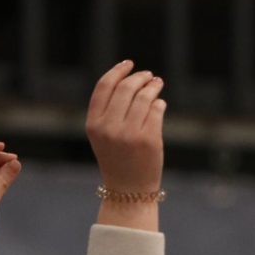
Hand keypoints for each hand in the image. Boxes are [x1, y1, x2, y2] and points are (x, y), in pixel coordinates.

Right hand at [86, 60, 165, 194]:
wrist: (128, 190)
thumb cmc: (117, 159)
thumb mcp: (104, 135)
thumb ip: (110, 109)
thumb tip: (133, 77)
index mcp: (94, 125)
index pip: (104, 86)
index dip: (118, 71)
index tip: (129, 64)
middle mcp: (109, 128)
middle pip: (126, 87)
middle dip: (140, 77)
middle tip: (149, 76)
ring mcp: (129, 134)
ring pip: (145, 96)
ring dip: (153, 86)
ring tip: (157, 85)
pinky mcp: (148, 139)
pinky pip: (158, 109)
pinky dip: (160, 104)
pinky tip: (159, 106)